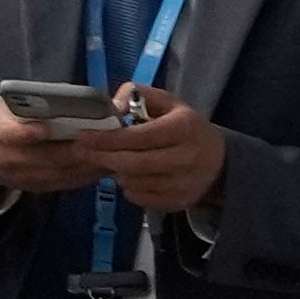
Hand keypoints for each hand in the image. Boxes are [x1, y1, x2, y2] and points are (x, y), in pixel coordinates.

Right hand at [0, 97, 100, 200]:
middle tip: (108, 137)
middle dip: (80, 147)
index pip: (10, 132)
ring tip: (115, 151)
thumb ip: (32, 102)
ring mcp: (24, 176)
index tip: (46, 127)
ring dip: (89, 163)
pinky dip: (87, 175)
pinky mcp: (36, 188)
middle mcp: (10, 157)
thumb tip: (76, 96)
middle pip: (49, 156)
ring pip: (62, 172)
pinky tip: (105, 165)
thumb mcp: (5, 104)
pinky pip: (65, 183)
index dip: (28, 132)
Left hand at [89, 89, 229, 216]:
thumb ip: (139, 96)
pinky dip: (127, 187)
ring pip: (133, 182)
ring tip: (110, 160)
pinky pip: (140, 198)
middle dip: (102, 157)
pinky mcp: (178, 202)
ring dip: (115, 171)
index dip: (107, 138)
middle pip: (133, 163)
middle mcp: (186, 158)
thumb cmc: (187, 128)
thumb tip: (112, 107)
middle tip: (80, 151)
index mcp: (184, 128)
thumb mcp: (169, 103)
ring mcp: (183, 184)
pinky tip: (128, 175)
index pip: (138, 136)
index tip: (83, 136)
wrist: (219, 163)